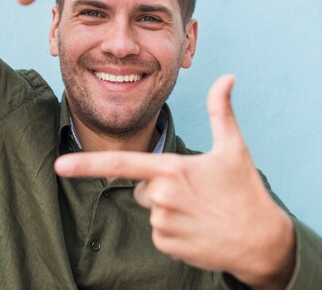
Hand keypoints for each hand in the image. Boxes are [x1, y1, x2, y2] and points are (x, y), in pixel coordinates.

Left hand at [55, 75, 295, 288]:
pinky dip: (173, 229)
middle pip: (142, 187)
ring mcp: (163, 224)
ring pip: (150, 208)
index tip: (60, 165)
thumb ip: (221, 110)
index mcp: (173, 170)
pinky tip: (197, 228)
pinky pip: (157, 231)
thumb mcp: (234, 148)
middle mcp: (163, 197)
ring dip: (168, 208)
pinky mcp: (166, 245)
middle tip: (195, 191)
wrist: (261, 241)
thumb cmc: (245, 191)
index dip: (87, 164)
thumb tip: (227, 76)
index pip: (122, 165)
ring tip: (200, 210)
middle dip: (160, 186)